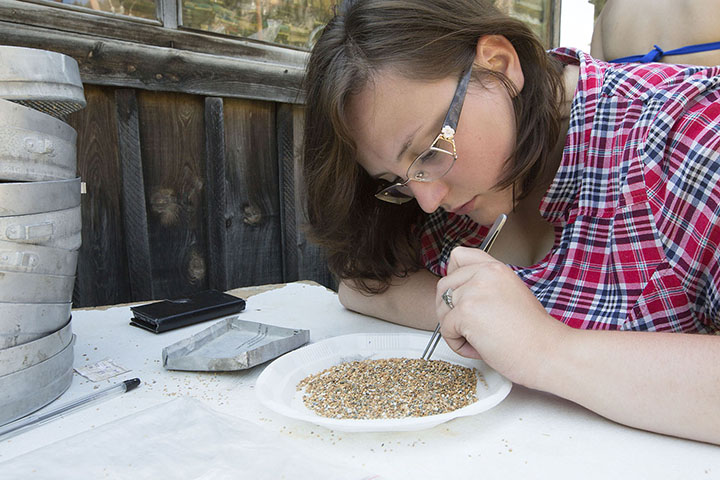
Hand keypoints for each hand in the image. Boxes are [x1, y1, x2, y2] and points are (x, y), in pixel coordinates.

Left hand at [436, 246, 566, 385]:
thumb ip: (485, 286)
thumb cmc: (533, 333)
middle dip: (451, 310)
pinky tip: (481, 347)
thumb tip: (456, 292)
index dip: (453, 276)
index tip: (462, 295)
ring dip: (455, 329)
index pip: (458, 256)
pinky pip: (445, 330)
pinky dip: (458, 344)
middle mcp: (484, 274)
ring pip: (442, 308)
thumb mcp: (510, 294)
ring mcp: (473, 291)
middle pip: (444, 286)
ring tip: (481, 338)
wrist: (548, 353)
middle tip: (475, 327)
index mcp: (496, 268)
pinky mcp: (466, 312)